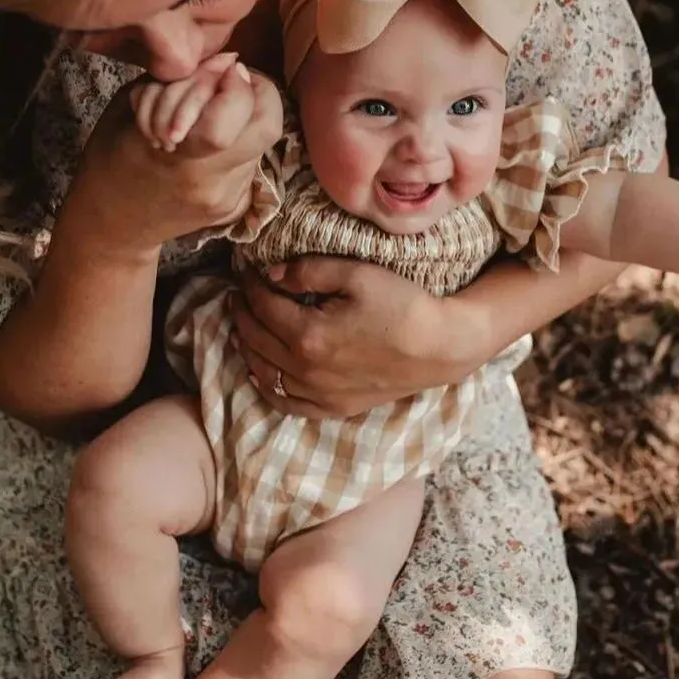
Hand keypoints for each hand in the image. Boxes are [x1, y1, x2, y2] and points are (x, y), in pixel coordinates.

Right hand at [68, 55, 283, 255]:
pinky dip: (240, 140)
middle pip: (267, 126)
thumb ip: (183, 82)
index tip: (221, 69)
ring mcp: (227, 197)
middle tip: (232, 83)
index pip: (235, 108)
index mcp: (178, 152)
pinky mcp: (235, 205)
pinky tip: (210, 141)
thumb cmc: (113, 154)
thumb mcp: (133, 103)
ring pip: (264, 141)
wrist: (113, 221)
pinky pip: (252, 160)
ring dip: (247, 115)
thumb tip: (229, 62)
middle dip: (257, 93)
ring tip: (215, 111)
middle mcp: (210, 180)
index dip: (237, 80)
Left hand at [232, 257, 490, 418]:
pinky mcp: (333, 408)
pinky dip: (266, 386)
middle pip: (256, 339)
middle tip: (237, 293)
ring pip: (264, 373)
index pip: (262, 305)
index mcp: (308, 335)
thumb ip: (308, 271)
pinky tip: (260, 372)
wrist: (440, 347)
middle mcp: (306, 370)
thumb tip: (269, 274)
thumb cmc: (403, 305)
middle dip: (242, 312)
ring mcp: (319, 394)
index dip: (249, 285)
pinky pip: (286, 403)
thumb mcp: (357, 274)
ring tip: (242, 325)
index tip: (244, 270)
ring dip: (247, 347)